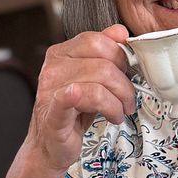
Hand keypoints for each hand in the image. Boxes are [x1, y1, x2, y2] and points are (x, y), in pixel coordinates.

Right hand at [25, 25, 135, 173]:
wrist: (51, 146)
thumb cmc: (72, 112)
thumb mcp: (91, 78)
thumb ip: (104, 53)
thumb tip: (119, 31)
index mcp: (61, 54)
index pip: (97, 41)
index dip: (119, 56)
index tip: (125, 73)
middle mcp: (53, 68)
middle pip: (103, 64)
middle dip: (123, 85)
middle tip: (126, 101)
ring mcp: (51, 90)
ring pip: (99, 84)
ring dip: (118, 103)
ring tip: (118, 113)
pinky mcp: (54, 114)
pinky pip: (78, 97)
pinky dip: (100, 103)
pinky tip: (109, 115)